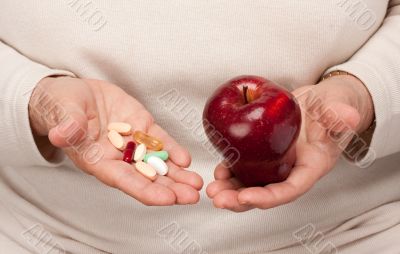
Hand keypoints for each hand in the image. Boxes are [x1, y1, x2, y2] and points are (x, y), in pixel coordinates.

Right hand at [29, 76, 202, 205]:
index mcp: (98, 161)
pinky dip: (172, 150)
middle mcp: (118, 157)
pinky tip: (186, 160)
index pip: (124, 180)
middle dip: (170, 188)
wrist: (74, 94)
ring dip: (178, 174)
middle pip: (147, 177)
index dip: (146, 191)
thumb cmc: (62, 107)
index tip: (168, 200)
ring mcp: (133, 142)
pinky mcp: (142, 126)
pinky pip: (160, 141)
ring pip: (158, 162)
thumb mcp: (62, 113)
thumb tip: (61, 134)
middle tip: (192, 196)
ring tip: (196, 184)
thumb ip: (67, 125)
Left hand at [206, 75, 373, 211]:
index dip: (268, 197)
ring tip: (212, 190)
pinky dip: (229, 171)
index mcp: (310, 167)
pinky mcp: (261, 152)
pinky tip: (217, 171)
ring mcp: (274, 163)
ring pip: (250, 183)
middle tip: (218, 199)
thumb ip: (341, 115)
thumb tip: (348, 117)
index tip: (246, 197)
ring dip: (229, 190)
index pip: (289, 189)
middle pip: (264, 192)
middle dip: (240, 200)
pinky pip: (243, 167)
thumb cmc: (331, 108)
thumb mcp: (338, 109)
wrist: (319, 103)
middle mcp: (290, 170)